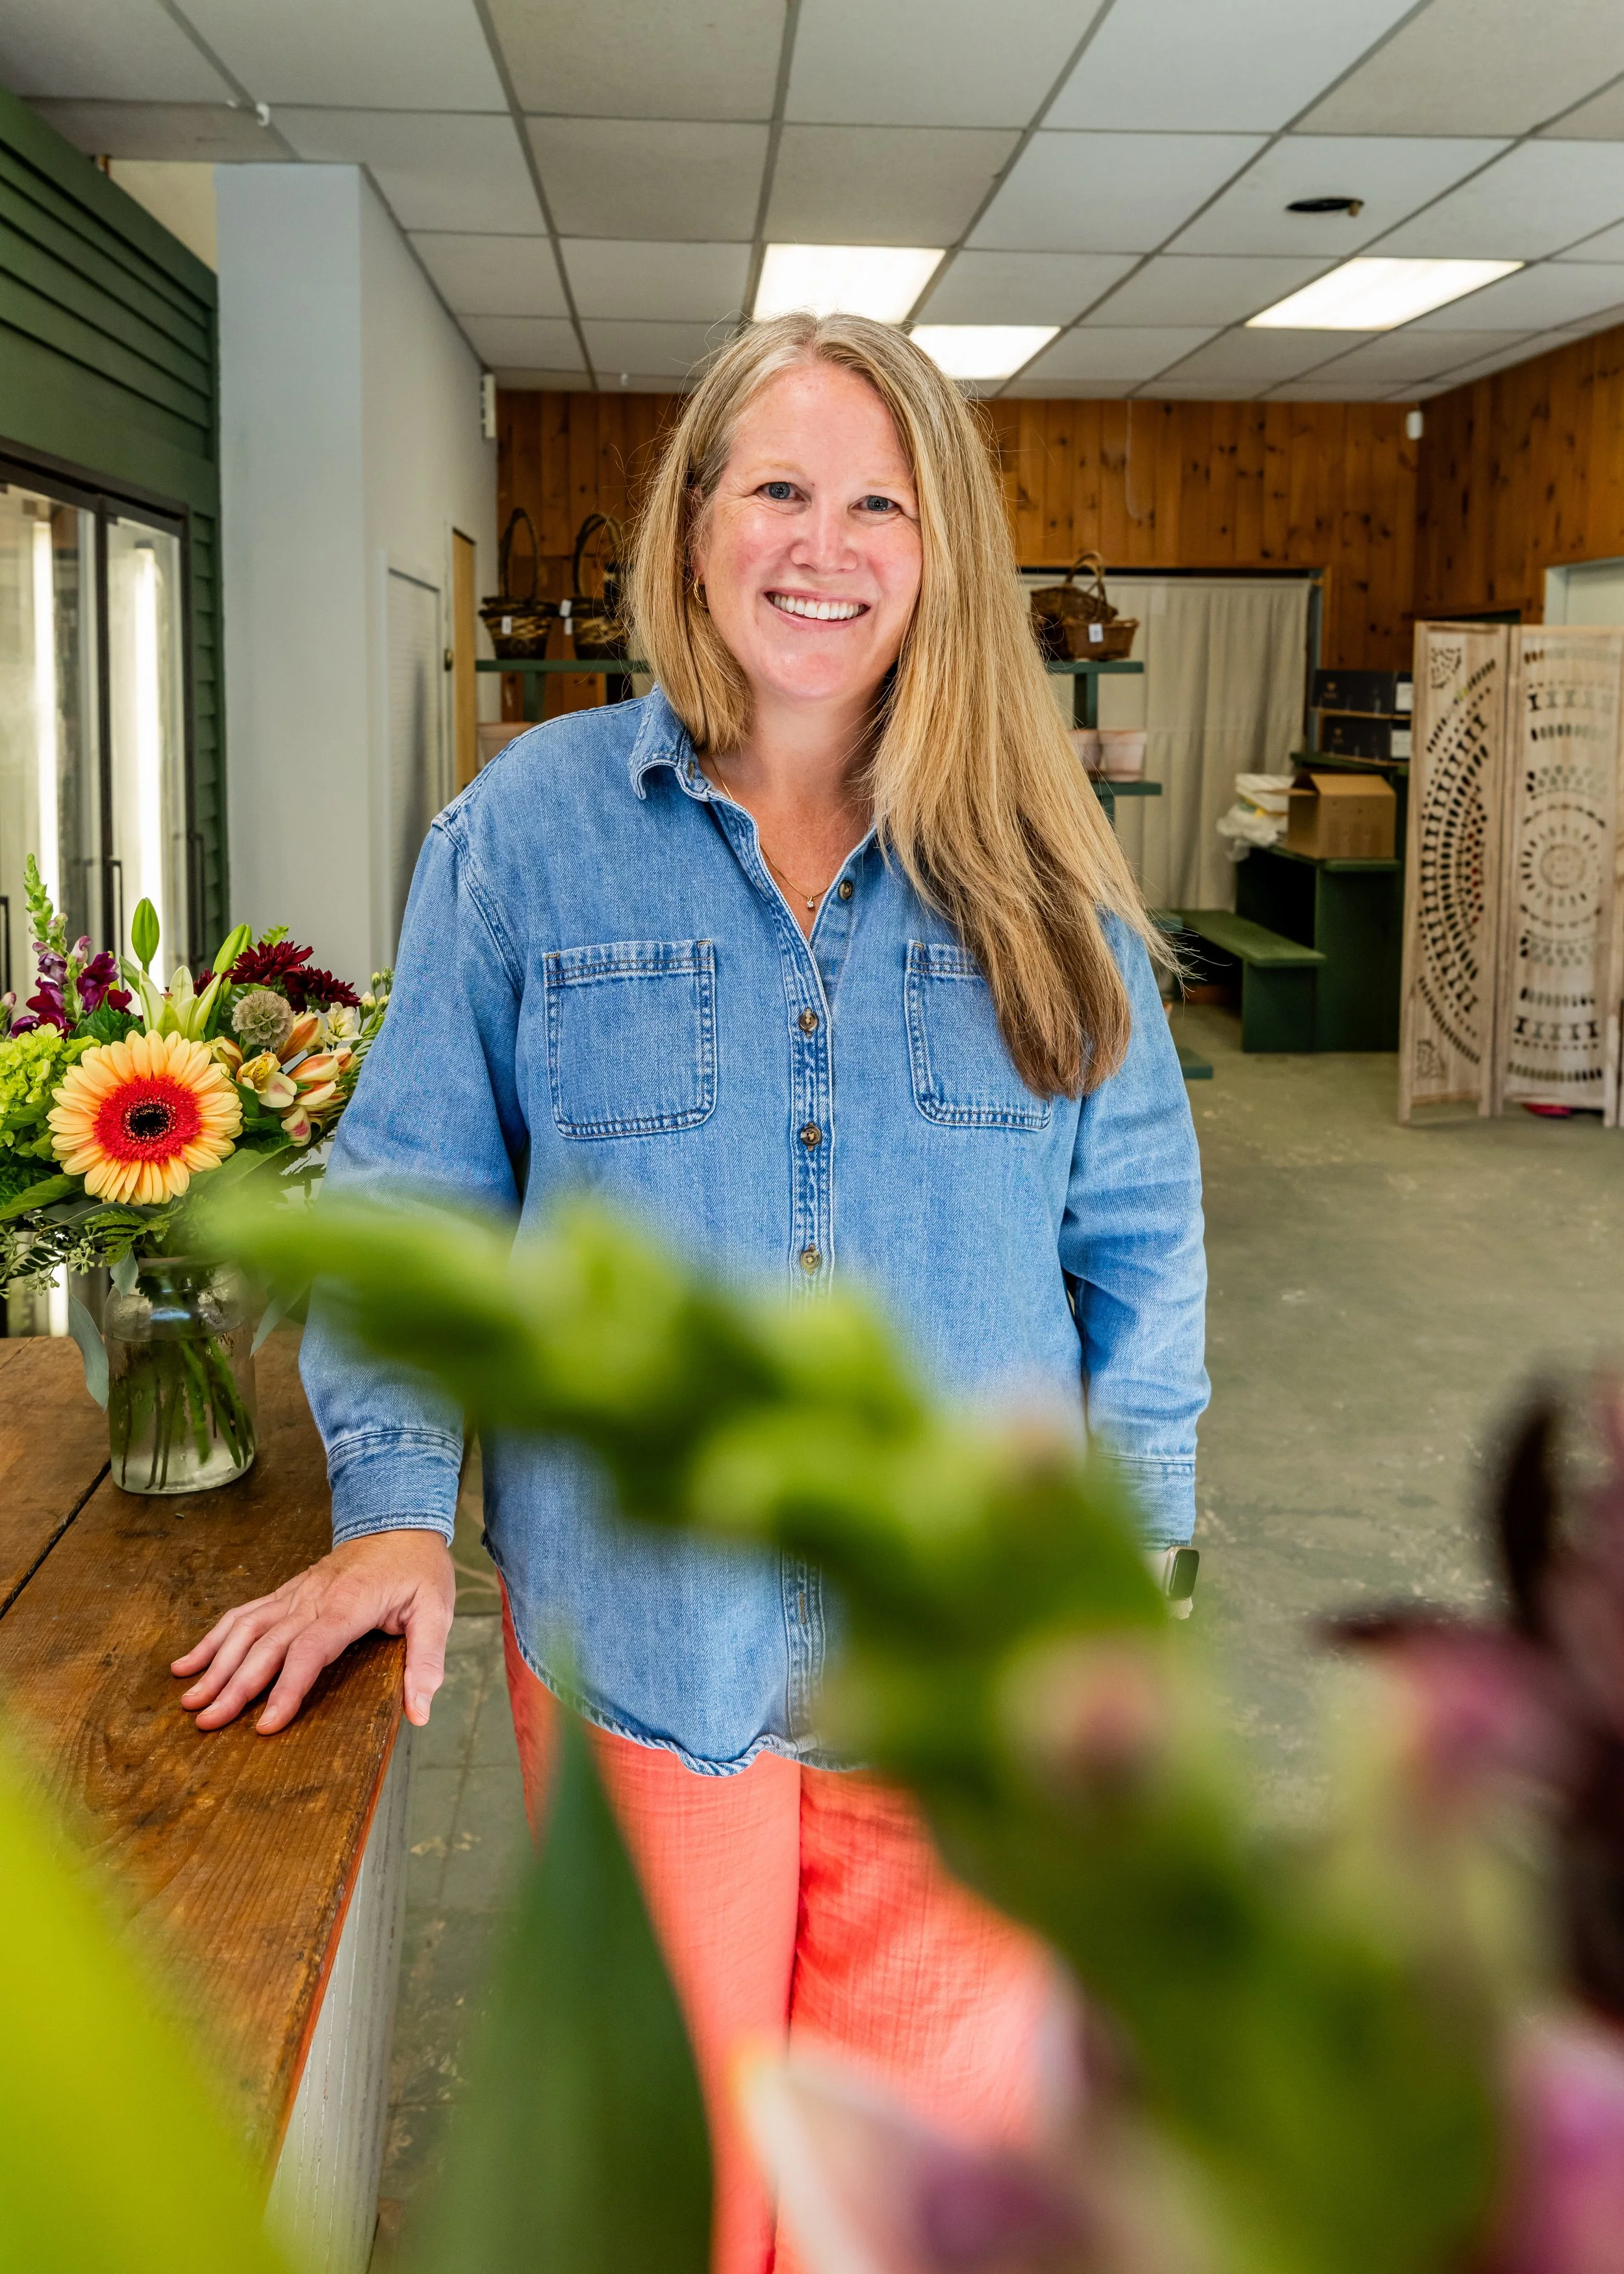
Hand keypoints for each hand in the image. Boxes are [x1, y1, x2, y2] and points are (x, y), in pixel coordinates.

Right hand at [171, 1529, 455, 1735]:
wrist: (400, 1521)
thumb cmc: (419, 1570)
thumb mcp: (438, 1611)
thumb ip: (427, 1660)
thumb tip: (420, 1713)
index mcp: (348, 1605)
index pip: (309, 1651)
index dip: (286, 1688)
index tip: (266, 1725)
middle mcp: (312, 1598)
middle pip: (266, 1644)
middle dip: (235, 1685)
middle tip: (207, 1722)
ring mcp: (294, 1593)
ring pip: (245, 1628)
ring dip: (215, 1664)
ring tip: (189, 1699)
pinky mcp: (286, 1592)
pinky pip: (243, 1613)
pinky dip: (213, 1638)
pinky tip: (188, 1662)